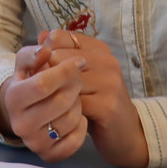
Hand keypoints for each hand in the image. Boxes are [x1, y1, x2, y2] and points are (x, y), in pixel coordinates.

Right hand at [0, 42, 86, 162]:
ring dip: (78, 103)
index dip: (65, 70)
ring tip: (74, 96)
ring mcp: (34, 142)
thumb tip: (45, 50)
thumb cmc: (30, 82)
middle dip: (75, 85)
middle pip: (60, 102)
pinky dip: (81, 125)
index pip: (43, 84)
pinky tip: (77, 115)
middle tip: (78, 78)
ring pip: (71, 119)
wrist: (25, 112)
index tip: (78, 61)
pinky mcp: (49, 155)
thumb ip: (34, 53)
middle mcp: (20, 124)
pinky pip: (76, 140)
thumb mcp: (26, 64)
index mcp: (13, 98)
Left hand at [43, 31, 147, 167]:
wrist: (125, 131)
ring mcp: (109, 82)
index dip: (43, 53)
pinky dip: (64, 111)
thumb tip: (41, 36)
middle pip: (57, 57)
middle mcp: (106, 61)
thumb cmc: (97, 100)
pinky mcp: (108, 105)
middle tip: (42, 90)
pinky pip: (73, 103)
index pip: (58, 37)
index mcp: (98, 48)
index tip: (41, 70)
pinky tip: (64, 116)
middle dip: (45, 74)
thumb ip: (63, 54)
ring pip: (64, 81)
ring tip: (52, 104)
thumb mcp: (81, 74)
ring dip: (53, 94)